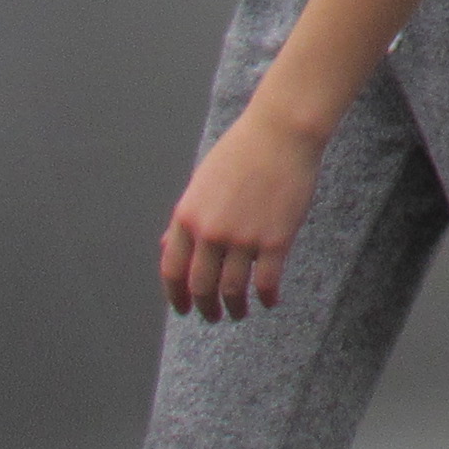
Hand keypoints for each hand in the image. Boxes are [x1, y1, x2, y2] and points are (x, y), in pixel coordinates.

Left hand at [161, 108, 327, 320]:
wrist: (281, 132)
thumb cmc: (242, 151)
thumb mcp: (202, 183)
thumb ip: (185, 218)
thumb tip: (166, 247)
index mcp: (187, 216)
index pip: (172, 270)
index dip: (176, 296)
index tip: (183, 308)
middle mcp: (210, 232)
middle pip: (201, 286)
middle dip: (205, 308)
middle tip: (212, 316)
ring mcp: (243, 237)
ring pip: (232, 290)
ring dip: (234, 308)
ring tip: (239, 312)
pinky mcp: (275, 239)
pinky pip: (267, 281)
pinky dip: (267, 296)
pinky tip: (270, 300)